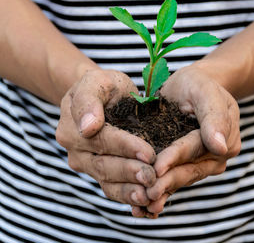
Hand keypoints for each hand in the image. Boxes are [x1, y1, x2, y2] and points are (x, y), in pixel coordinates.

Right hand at [56, 69, 155, 206]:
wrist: (102, 98)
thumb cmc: (104, 87)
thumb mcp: (96, 81)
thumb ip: (89, 99)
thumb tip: (87, 126)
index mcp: (72, 127)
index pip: (102, 140)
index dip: (125, 147)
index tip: (148, 153)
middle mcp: (76, 150)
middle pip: (104, 165)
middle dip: (129, 172)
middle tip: (152, 178)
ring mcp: (87, 165)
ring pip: (107, 181)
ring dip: (129, 190)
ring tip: (148, 195)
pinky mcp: (99, 174)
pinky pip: (111, 188)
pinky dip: (127, 196)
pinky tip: (144, 202)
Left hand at [136, 64, 240, 215]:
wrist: (189, 88)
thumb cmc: (196, 85)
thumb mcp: (205, 91)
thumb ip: (214, 116)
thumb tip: (221, 148)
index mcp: (224, 139)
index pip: (196, 149)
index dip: (176, 158)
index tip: (158, 168)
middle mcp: (214, 156)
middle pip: (188, 170)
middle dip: (167, 181)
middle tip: (147, 194)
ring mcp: (200, 163)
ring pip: (180, 178)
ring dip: (162, 191)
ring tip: (143, 205)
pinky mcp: (186, 165)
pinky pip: (174, 179)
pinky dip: (161, 192)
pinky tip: (144, 206)